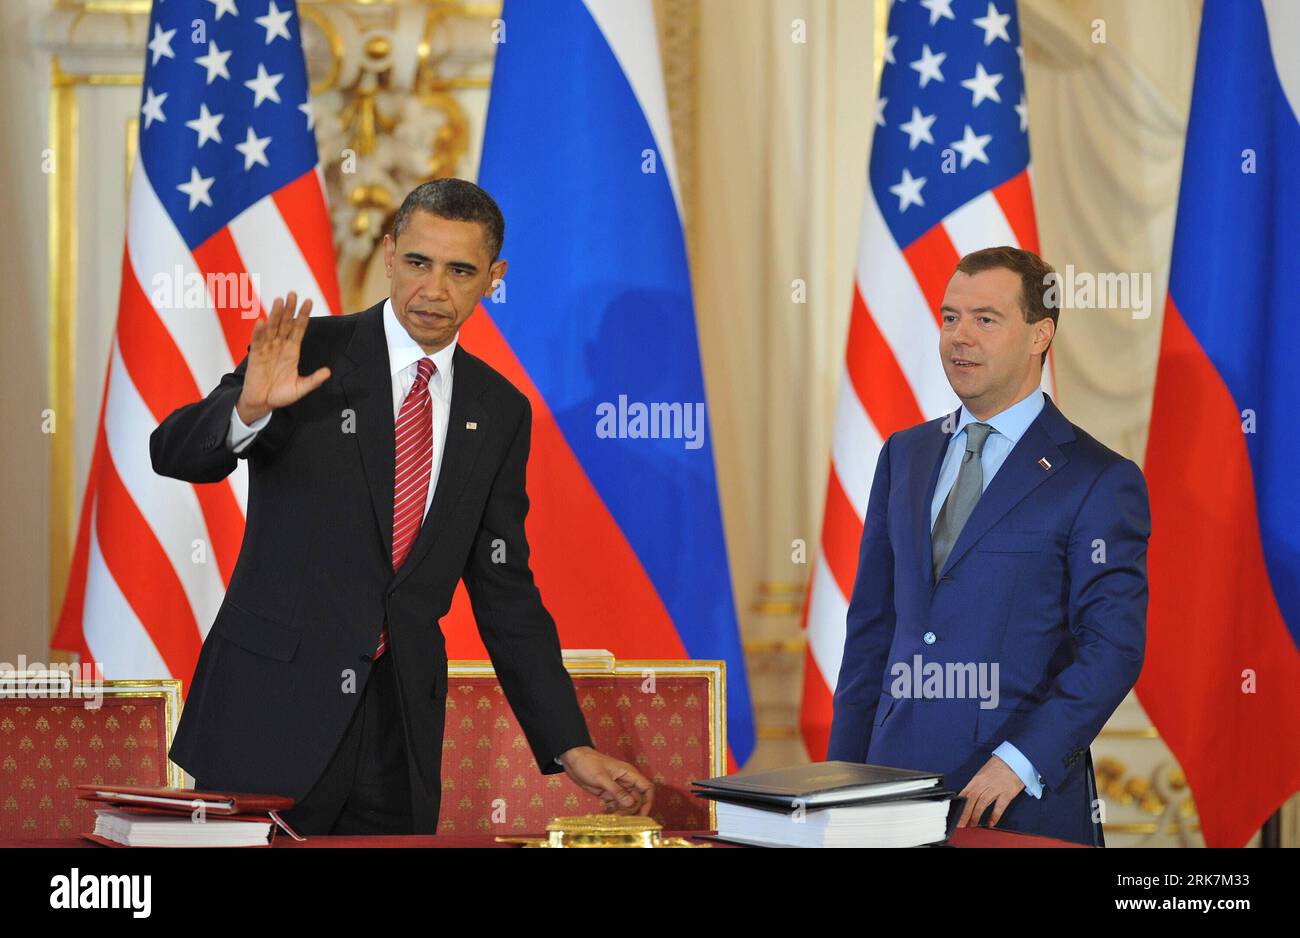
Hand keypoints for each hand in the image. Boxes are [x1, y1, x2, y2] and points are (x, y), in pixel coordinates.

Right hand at [236, 292, 330, 423]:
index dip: (303, 316)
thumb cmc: (281, 395)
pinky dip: (259, 331)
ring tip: (279, 300)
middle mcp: (280, 346)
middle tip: (293, 293)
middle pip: (285, 324)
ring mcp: (267, 349)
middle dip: (290, 309)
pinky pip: (257, 341)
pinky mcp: (255, 355)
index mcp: (292, 350)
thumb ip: (313, 380)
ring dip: (275, 314)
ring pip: (272, 328)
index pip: (299, 329)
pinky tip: (262, 321)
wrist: (262, 403)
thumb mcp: (300, 388)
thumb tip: (328, 372)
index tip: (309, 301)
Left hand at [558, 746, 654, 816]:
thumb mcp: (602, 778)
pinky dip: (612, 811)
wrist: (573, 759)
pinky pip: (615, 805)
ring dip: (621, 812)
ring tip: (610, 817)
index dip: (648, 802)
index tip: (643, 814)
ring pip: (626, 804)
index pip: (647, 788)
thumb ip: (617, 791)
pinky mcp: (607, 793)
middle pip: (637, 800)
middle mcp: (626, 782)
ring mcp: (617, 788)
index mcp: (629, 774)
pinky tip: (604, 815)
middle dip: (631, 810)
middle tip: (620, 817)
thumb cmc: (588, 763)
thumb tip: (631, 804)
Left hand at [957, 754, 1024, 828]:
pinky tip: (990, 823)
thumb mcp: (983, 774)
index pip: (965, 794)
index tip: (955, 816)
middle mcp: (984, 784)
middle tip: (961, 825)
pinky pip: (999, 806)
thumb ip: (975, 786)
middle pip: (971, 800)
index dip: (959, 806)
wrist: (1014, 761)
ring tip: (972, 825)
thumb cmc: (997, 768)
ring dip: (976, 815)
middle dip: (965, 813)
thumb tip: (967, 799)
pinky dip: (994, 816)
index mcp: (977, 779)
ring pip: (982, 803)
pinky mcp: (1007, 793)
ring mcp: (996, 788)